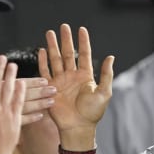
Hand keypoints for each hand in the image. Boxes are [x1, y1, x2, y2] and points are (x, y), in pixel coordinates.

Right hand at [39, 24, 113, 143]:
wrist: (78, 127)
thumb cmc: (92, 112)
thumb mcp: (104, 92)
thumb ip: (106, 74)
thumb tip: (111, 57)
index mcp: (85, 76)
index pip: (84, 55)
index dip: (83, 42)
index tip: (81, 29)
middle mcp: (72, 76)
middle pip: (68, 53)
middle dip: (65, 40)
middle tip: (63, 26)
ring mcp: (61, 81)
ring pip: (56, 59)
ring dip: (52, 46)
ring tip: (50, 32)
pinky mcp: (51, 88)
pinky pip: (45, 72)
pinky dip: (43, 61)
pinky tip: (42, 50)